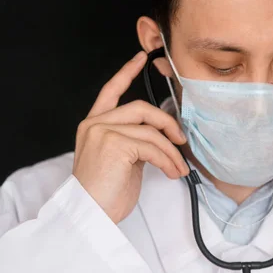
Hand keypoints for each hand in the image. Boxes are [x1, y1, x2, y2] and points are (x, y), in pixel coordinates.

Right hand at [73, 51, 188, 223]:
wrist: (90, 214)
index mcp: (93, 125)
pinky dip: (168, 161)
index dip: (127, 72)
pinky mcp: (114, 143)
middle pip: (141, 108)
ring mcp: (102, 131)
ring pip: (151, 130)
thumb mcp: (122, 161)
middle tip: (182, 141)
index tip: (141, 58)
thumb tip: (163, 136)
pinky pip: (153, 146)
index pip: (111, 91)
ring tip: (178, 169)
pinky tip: (172, 173)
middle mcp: (95, 124)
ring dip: (171, 151)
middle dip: (167, 124)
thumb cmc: (105, 193)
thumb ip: (134, 142)